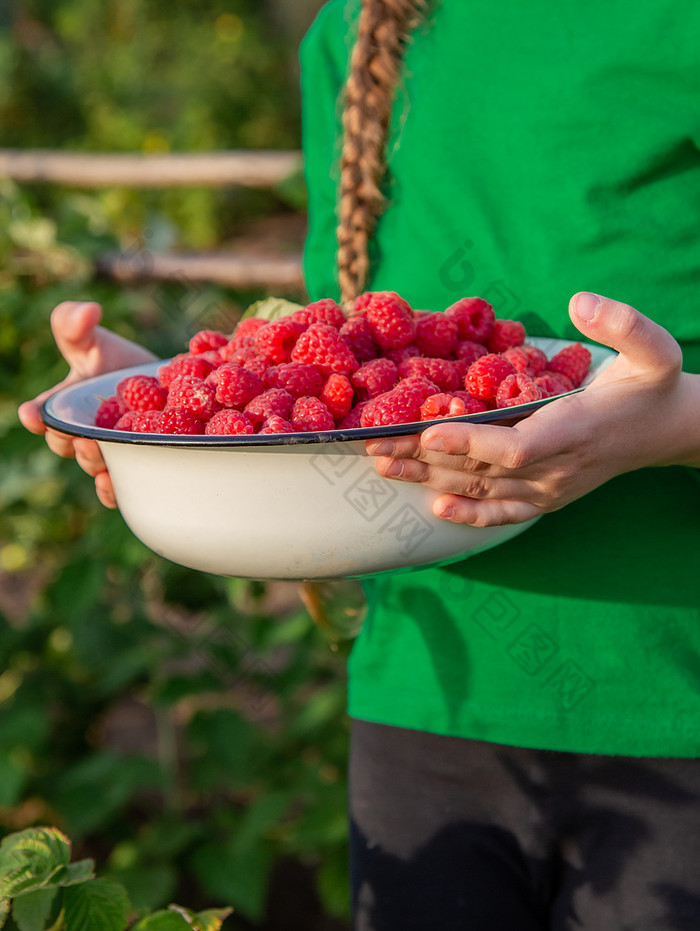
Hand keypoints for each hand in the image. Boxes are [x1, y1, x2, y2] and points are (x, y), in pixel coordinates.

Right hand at [18, 301, 156, 508]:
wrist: (164, 387)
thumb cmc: (118, 363)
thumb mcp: (95, 339)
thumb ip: (76, 322)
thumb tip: (88, 311)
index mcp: (62, 406)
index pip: (41, 414)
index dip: (36, 416)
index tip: (34, 414)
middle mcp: (79, 433)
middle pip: (67, 445)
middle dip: (72, 444)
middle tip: (85, 438)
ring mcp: (105, 452)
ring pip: (94, 466)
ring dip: (96, 465)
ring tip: (105, 461)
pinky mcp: (132, 466)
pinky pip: (119, 487)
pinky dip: (115, 491)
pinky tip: (118, 486)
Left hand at [366, 292, 699, 526]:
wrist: (665, 431)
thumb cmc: (652, 385)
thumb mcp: (654, 348)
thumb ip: (624, 323)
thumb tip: (579, 300)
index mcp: (575, 430)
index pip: (516, 447)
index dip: (469, 442)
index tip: (427, 429)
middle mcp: (558, 468)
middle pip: (482, 471)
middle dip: (425, 458)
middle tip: (374, 444)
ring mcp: (551, 489)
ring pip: (482, 490)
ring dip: (430, 481)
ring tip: (384, 467)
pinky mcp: (546, 498)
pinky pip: (503, 513)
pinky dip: (469, 515)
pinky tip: (436, 508)